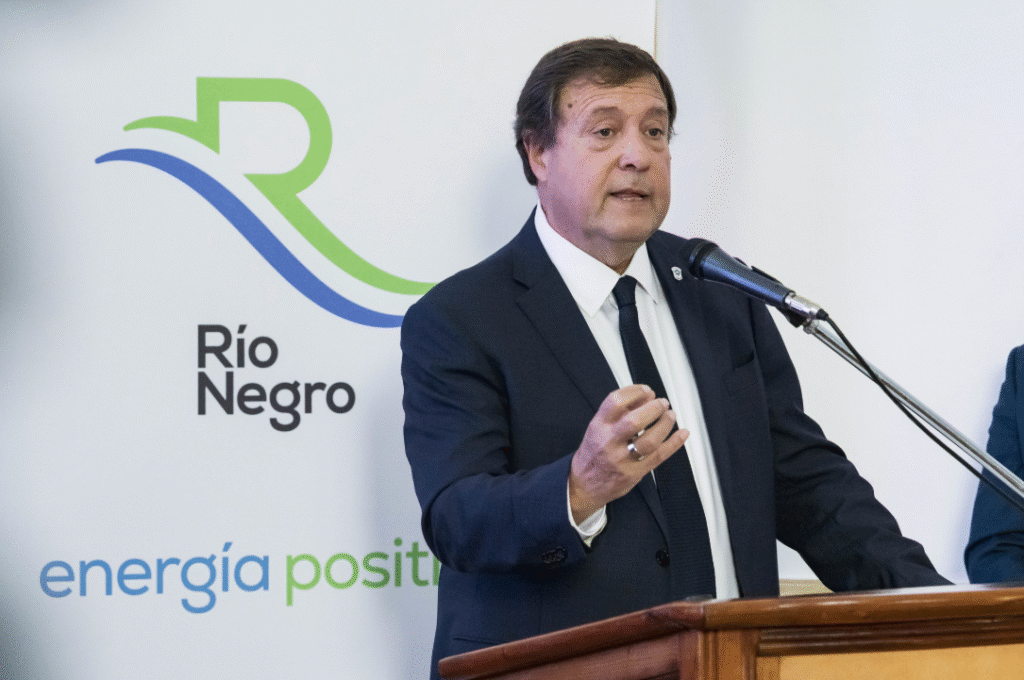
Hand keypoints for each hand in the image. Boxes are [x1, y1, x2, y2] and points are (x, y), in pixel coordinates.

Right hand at [568, 384, 688, 523]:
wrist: (583, 485)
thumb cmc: (593, 454)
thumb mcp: (597, 428)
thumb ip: (618, 413)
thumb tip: (644, 396)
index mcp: (598, 426)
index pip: (615, 402)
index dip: (634, 392)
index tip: (646, 390)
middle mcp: (609, 442)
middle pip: (635, 421)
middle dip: (653, 408)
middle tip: (662, 403)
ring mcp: (622, 459)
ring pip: (649, 440)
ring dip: (665, 424)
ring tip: (670, 415)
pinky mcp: (634, 473)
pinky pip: (658, 456)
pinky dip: (674, 443)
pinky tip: (682, 434)